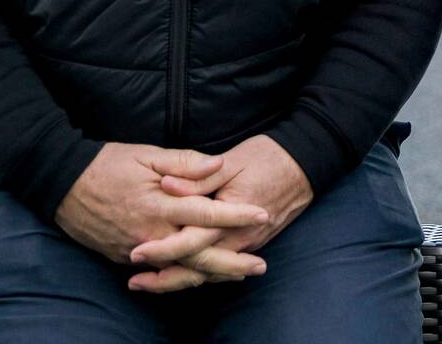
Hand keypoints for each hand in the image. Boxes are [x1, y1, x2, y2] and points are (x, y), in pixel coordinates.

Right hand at [53, 143, 269, 285]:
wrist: (61, 185)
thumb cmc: (107, 164)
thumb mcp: (147, 153)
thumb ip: (185, 162)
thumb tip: (218, 165)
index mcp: (159, 204)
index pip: (205, 213)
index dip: (236, 215)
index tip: (261, 214)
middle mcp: (150, 232)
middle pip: (198, 255)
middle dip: (231, 262)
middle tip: (260, 265)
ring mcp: (136, 249)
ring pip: (180, 269)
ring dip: (211, 273)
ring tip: (239, 273)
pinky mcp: (125, 258)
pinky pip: (159, 270)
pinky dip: (183, 274)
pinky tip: (202, 274)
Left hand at [128, 135, 314, 292]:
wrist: (306, 163)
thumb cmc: (268, 157)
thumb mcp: (231, 161)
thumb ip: (198, 177)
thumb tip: (166, 184)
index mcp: (231, 216)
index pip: (191, 241)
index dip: (161, 249)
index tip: (135, 252)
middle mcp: (240, 237)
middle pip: (198, 268)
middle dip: (165, 279)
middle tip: (135, 282)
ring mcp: (249, 243)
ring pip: (211, 272)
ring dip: (181, 279)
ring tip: (151, 282)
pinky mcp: (253, 242)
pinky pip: (223, 265)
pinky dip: (201, 272)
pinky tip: (183, 272)